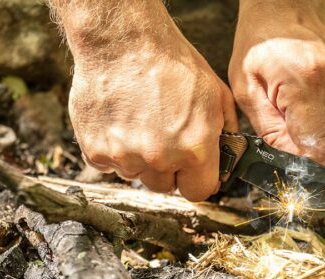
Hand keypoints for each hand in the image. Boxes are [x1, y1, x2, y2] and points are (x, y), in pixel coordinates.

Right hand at [59, 0, 237, 200]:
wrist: (122, 41)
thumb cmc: (170, 62)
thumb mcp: (215, 94)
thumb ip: (225, 133)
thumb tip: (228, 157)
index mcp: (194, 149)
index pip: (198, 191)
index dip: (196, 180)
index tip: (192, 171)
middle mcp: (159, 158)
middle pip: (165, 186)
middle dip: (167, 169)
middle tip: (164, 138)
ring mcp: (125, 157)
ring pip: (137, 175)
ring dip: (140, 159)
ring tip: (141, 124)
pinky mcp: (96, 152)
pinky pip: (109, 165)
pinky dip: (114, 150)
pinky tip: (121, 122)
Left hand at [229, 0, 324, 167]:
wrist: (285, 6)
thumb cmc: (259, 44)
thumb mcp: (246, 89)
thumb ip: (269, 129)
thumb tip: (290, 161)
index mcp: (304, 83)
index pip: (313, 147)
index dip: (299, 165)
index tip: (285, 168)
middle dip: (310, 160)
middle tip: (288, 154)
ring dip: (322, 148)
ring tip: (297, 136)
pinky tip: (310, 123)